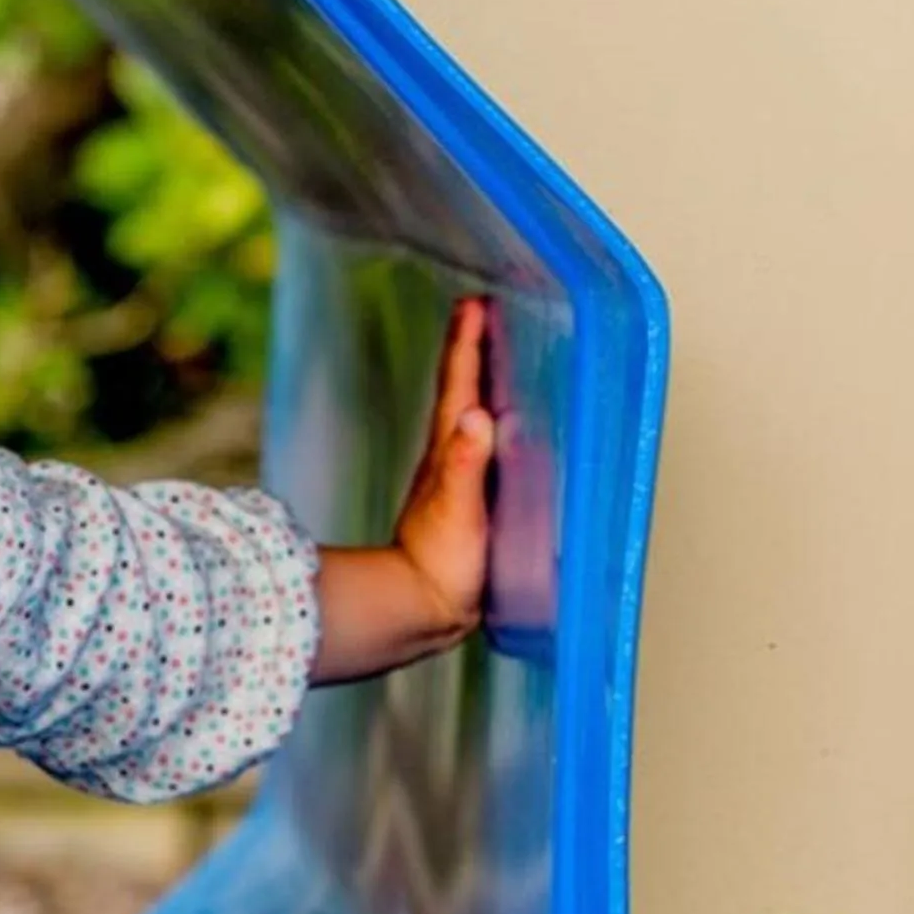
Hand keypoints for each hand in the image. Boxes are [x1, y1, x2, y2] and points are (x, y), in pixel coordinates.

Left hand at [309, 298, 496, 684]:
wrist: (419, 609)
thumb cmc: (440, 566)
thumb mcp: (459, 512)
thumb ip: (466, 466)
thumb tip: (476, 418)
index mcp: (450, 454)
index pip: (460, 389)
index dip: (467, 346)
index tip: (474, 304)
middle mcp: (450, 460)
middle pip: (460, 392)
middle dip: (470, 351)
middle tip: (478, 311)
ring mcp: (455, 481)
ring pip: (467, 417)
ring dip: (476, 383)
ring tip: (488, 354)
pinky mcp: (464, 504)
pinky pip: (477, 449)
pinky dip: (485, 424)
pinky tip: (495, 428)